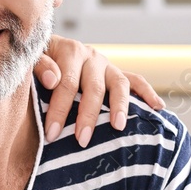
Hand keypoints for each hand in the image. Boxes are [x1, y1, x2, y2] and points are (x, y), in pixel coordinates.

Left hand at [35, 36, 163, 147]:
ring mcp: (107, 65)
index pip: (66, 83)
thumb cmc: (36, 63)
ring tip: (119, 127)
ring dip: (120, 106)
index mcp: (69, 51)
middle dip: (88, 116)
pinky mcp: (117, 73)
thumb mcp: (31, 60)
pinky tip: (158, 108)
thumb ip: (39, 67)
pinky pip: (137, 81)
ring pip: (119, 84)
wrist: (44, 49)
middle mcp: (91, 56)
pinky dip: (148, 93)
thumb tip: (52, 79)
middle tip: (81, 140)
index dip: (58, 109)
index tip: (52, 134)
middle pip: (94, 87)